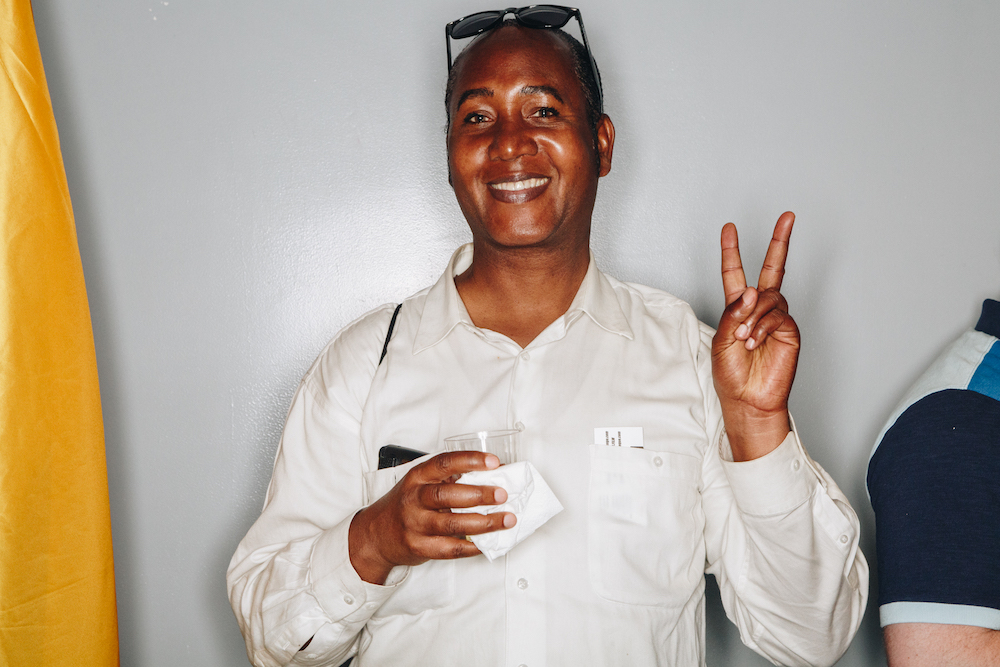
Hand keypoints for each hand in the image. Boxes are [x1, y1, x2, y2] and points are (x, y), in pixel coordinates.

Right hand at [348, 452, 515, 583]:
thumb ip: (452, 478)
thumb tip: (497, 473)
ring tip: (506, 519)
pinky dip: (471, 546)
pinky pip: (449, 549)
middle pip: (446, 495)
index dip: (470, 461)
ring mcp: (415, 524)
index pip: (444, 463)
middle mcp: (414, 498)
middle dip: (478, 494)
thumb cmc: (406, 504)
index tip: (494, 462)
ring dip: (483, 523)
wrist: (376, 534)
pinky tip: (486, 543)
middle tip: (502, 495)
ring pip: (451, 524)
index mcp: (418, 476)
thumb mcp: (422, 483)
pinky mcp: (418, 547)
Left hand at [711, 211, 799, 460]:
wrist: (747, 400)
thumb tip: (751, 290)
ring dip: (752, 316)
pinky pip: (777, 315)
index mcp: (738, 309)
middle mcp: (760, 309)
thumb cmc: (731, 374)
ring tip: (744, 339)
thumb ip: (733, 313)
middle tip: (787, 216)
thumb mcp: (721, 340)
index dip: (731, 250)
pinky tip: (754, 341)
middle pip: (772, 269)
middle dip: (780, 241)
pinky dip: (762, 326)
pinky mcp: (790, 331)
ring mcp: (777, 318)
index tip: (729, 228)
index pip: (735, 273)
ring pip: (768, 297)